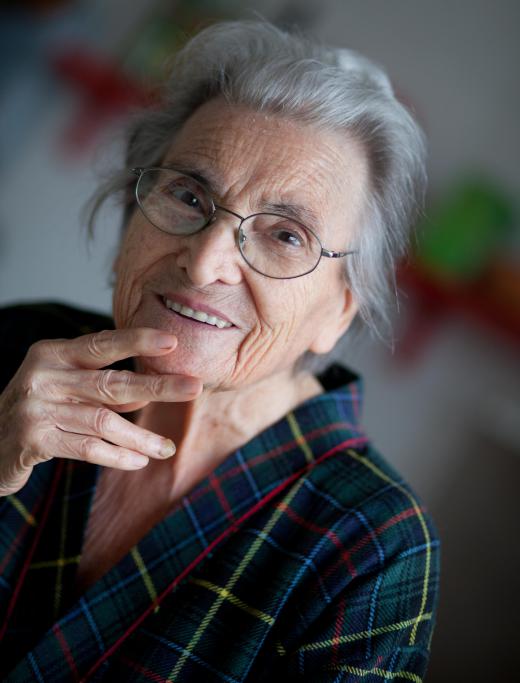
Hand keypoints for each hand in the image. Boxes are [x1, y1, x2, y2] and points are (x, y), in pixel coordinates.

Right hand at [0, 328, 201, 495]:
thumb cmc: (38, 407)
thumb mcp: (64, 384)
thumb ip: (100, 384)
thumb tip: (152, 389)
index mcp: (53, 353)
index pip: (102, 344)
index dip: (138, 341)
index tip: (173, 342)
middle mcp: (44, 376)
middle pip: (111, 382)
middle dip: (157, 387)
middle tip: (194, 388)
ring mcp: (37, 408)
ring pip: (104, 422)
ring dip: (141, 437)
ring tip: (167, 448)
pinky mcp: (34, 440)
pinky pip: (87, 449)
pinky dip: (117, 456)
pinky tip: (138, 460)